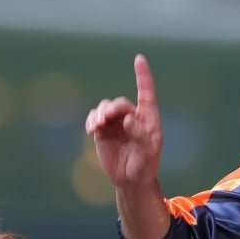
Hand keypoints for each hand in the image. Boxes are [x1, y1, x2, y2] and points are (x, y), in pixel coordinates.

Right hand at [85, 54, 162, 189]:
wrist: (130, 180)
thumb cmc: (145, 165)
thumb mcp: (149, 151)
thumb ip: (140, 134)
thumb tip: (128, 118)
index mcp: (148, 118)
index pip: (146, 93)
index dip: (143, 76)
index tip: (139, 59)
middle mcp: (131, 117)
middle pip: (120, 104)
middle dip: (113, 109)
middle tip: (107, 118)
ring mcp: (116, 123)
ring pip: (105, 108)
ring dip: (100, 114)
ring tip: (97, 125)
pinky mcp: (102, 132)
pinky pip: (94, 119)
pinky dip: (91, 120)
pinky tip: (90, 129)